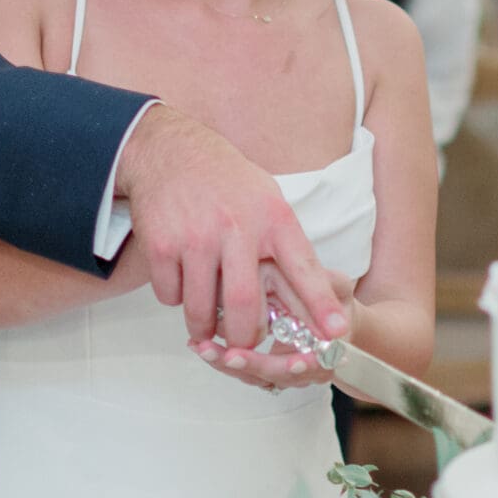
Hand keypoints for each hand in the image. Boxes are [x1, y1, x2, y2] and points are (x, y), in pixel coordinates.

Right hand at [115, 105, 344, 352]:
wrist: (170, 152)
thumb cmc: (227, 183)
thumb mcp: (268, 200)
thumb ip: (284, 244)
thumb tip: (305, 296)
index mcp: (272, 218)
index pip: (303, 267)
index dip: (321, 304)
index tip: (336, 332)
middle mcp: (236, 228)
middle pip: (244, 305)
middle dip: (245, 337)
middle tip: (244, 345)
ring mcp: (195, 238)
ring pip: (201, 310)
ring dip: (205, 327)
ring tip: (207, 325)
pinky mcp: (161, 246)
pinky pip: (170, 296)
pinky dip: (176, 299)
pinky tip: (183, 279)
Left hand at [193, 269, 361, 391]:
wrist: (333, 319)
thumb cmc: (334, 298)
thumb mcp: (338, 285)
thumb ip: (326, 284)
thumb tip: (314, 283)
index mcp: (328, 350)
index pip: (315, 363)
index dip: (302, 365)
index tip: (293, 363)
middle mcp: (307, 366)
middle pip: (279, 375)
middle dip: (254, 367)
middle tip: (230, 357)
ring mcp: (285, 371)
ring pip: (257, 377)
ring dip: (229, 365)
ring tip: (204, 348)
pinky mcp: (265, 368)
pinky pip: (244, 370)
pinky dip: (222, 360)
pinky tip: (200, 345)